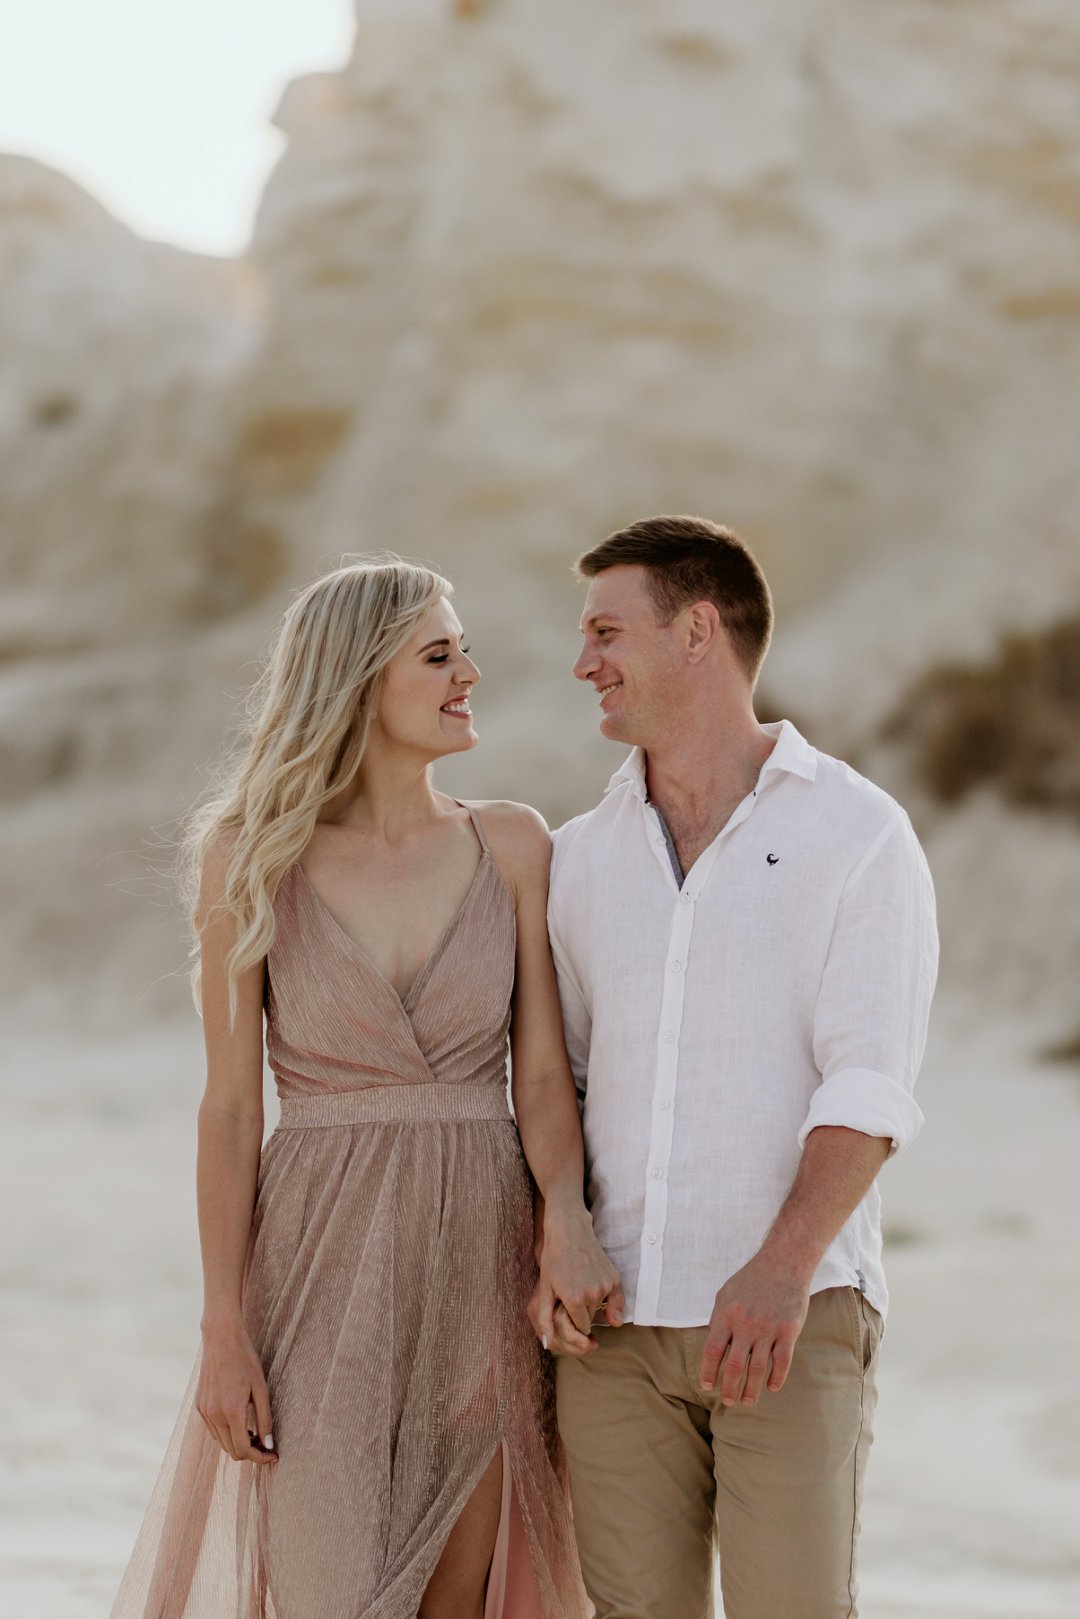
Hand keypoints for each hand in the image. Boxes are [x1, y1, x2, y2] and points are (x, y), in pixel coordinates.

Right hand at [196, 1318, 276, 1463]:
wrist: (221, 1339)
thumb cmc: (245, 1360)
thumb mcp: (261, 1388)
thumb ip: (265, 1419)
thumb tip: (269, 1445)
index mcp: (231, 1411)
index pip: (244, 1449)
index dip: (260, 1457)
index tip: (273, 1455)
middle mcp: (214, 1415)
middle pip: (231, 1451)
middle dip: (250, 1452)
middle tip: (266, 1443)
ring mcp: (204, 1412)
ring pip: (222, 1443)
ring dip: (238, 1443)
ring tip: (254, 1431)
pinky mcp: (199, 1407)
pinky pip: (214, 1430)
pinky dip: (227, 1433)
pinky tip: (239, 1421)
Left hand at [527, 1202, 622, 1349]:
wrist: (570, 1231)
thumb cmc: (553, 1259)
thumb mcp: (545, 1289)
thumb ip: (546, 1319)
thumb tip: (547, 1344)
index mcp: (575, 1300)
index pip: (580, 1328)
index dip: (571, 1321)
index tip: (564, 1306)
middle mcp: (593, 1295)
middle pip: (589, 1319)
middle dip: (580, 1313)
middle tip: (569, 1293)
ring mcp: (606, 1285)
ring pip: (599, 1308)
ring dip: (590, 1303)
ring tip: (577, 1283)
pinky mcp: (615, 1278)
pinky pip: (613, 1299)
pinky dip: (605, 1297)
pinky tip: (593, 1284)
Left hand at [698, 1256, 809, 1405]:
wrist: (783, 1263)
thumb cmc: (751, 1279)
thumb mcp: (725, 1294)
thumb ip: (718, 1320)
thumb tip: (712, 1349)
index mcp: (726, 1315)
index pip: (712, 1351)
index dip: (708, 1372)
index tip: (707, 1386)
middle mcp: (745, 1324)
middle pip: (733, 1366)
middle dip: (729, 1388)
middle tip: (728, 1402)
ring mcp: (768, 1329)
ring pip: (757, 1369)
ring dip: (751, 1390)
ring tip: (747, 1401)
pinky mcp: (788, 1331)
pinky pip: (781, 1362)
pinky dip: (776, 1378)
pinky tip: (771, 1387)